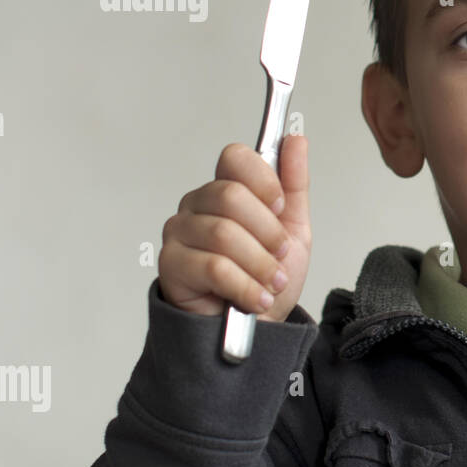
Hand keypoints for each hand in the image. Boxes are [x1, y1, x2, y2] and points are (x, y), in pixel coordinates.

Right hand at [158, 135, 311, 322]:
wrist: (257, 328)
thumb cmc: (268, 277)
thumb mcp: (293, 229)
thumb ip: (294, 184)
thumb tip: (296, 139)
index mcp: (226, 189)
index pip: (235, 158)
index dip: (264, 181)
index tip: (280, 208)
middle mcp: (197, 204)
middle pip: (230, 196)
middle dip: (268, 232)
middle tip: (279, 256)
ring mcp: (179, 233)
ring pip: (223, 234)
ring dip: (260, 264)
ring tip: (271, 283)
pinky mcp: (170, 265)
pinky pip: (213, 267)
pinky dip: (245, 286)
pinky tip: (257, 299)